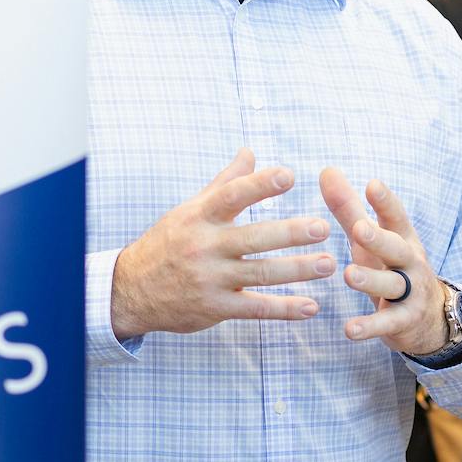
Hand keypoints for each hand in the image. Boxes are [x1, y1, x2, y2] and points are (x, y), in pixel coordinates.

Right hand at [110, 150, 337, 341]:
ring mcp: (210, 279)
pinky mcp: (215, 308)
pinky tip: (311, 307)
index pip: (232, 196)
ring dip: (298, 270)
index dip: (260, 185)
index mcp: (200, 217)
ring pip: (260, 273)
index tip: (289, 176)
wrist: (131, 290)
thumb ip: (225, 183)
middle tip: (324, 227)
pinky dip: (285, 309)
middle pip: (254, 238)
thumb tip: (250, 151)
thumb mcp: (190, 210)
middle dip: (291, 233)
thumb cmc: (168, 243)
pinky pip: (255, 309)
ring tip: (329, 264)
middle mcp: (205, 247)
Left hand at [320, 167, 448, 357]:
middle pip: (397, 248)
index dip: (385, 202)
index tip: (372, 184)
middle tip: (359, 229)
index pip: (395, 217)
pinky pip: (387, 323)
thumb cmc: (390, 267)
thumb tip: (327, 170)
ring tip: (349, 275)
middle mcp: (410, 262)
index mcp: (401, 238)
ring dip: (371, 280)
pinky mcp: (404, 321)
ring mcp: (410, 293)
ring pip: (393, 284)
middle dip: (380, 238)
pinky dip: (369, 327)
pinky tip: (349, 330)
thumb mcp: (370, 239)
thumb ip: (349, 208)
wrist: (428, 317)